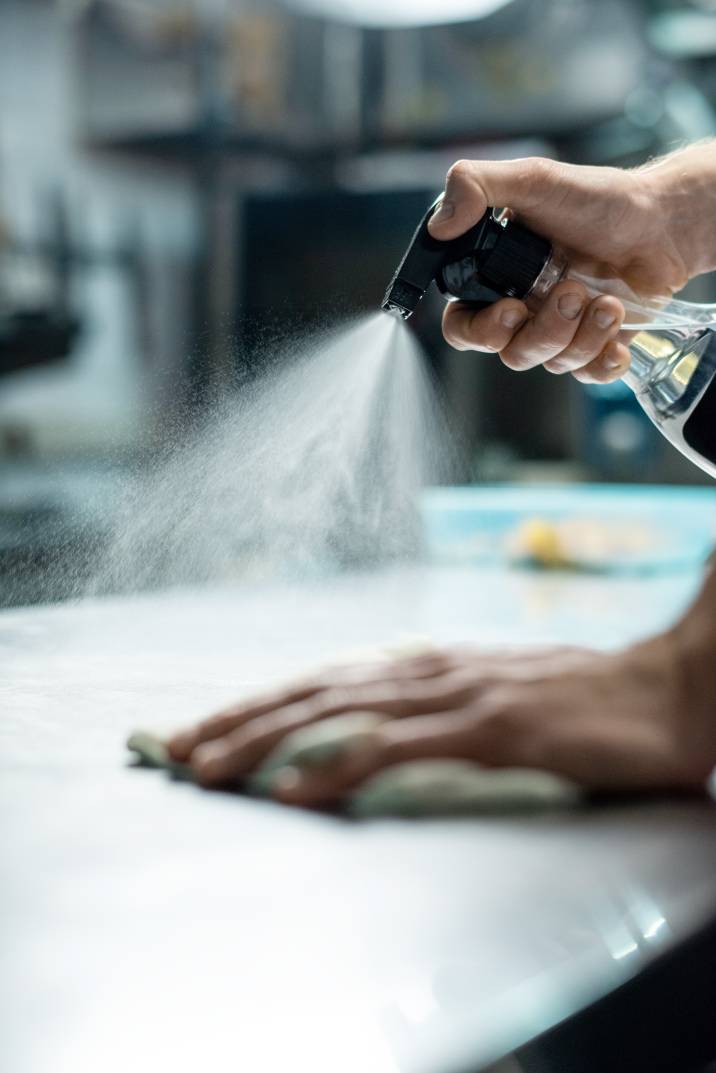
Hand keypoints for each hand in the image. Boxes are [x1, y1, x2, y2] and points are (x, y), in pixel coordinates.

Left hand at [167, 634, 713, 807]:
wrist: (665, 691)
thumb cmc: (580, 701)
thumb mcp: (490, 699)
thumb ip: (432, 710)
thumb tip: (372, 730)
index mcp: (425, 666)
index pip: (322, 682)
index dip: (258, 704)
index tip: (203, 730)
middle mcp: (428, 671)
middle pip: (312, 692)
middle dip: (238, 721)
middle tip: (175, 751)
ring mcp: (457, 694)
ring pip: (338, 713)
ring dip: (265, 740)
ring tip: (208, 768)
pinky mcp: (490, 726)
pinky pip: (398, 748)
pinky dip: (338, 766)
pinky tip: (296, 791)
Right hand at [429, 155, 692, 382]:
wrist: (661, 219)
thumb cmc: (598, 199)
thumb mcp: (534, 179)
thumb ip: (477, 186)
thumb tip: (439, 225)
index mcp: (497, 279)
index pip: (462, 326)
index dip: (477, 331)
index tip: (511, 309)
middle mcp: (523, 310)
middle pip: (509, 352)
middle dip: (543, 331)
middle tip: (571, 292)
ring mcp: (559, 330)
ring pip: (551, 363)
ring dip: (582, 333)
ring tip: (608, 298)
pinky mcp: (595, 345)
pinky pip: (587, 374)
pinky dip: (604, 357)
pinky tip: (618, 324)